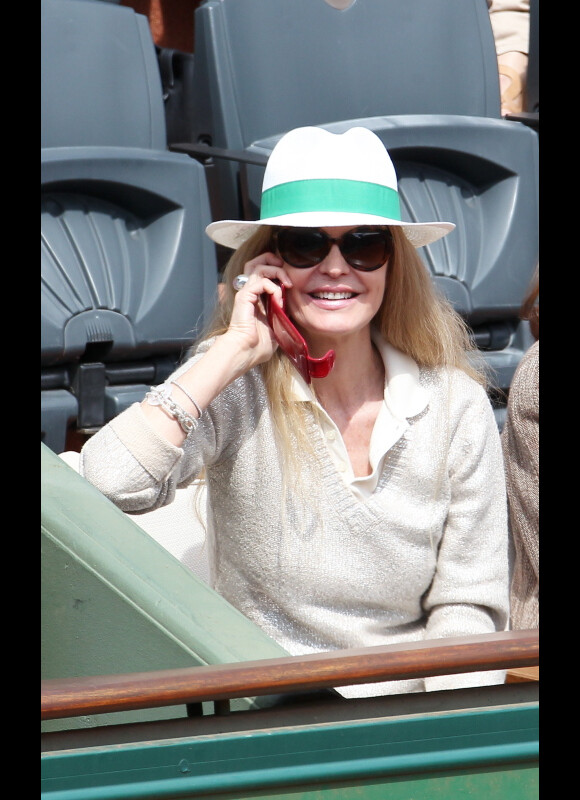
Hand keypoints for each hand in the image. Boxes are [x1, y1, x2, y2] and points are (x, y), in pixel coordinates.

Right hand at [224, 252, 292, 368]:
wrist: (246, 352)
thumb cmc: (258, 345)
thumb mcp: (276, 326)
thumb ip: (282, 314)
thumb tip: (292, 309)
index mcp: (257, 298)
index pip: (265, 273)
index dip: (278, 271)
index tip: (290, 281)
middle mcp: (250, 292)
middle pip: (258, 263)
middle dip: (275, 262)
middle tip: (288, 274)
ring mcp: (246, 293)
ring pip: (259, 267)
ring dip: (277, 272)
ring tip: (288, 285)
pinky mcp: (244, 296)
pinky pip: (261, 281)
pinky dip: (274, 288)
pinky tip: (279, 301)